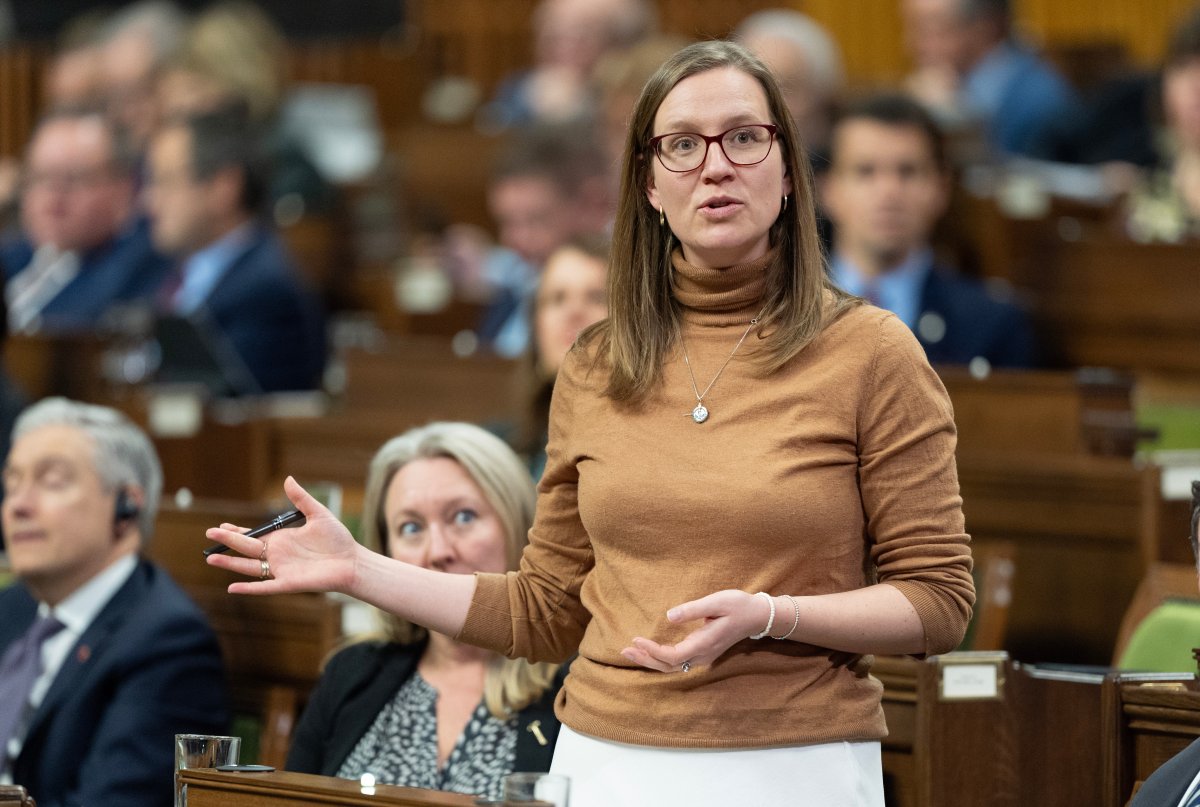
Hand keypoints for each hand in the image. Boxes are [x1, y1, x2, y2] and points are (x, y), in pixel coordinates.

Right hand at [205, 476, 361, 594]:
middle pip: (246, 549)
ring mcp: (281, 570)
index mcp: (282, 539)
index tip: (220, 527)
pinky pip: (264, 587)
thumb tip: (288, 479)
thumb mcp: (319, 514)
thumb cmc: (338, 540)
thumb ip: (301, 499)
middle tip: (209, 535)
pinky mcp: (288, 583)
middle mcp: (277, 555)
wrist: (352, 561)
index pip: (253, 536)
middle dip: (228, 542)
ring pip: (249, 567)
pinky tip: (232, 588)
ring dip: (230, 564)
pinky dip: (249, 588)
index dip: (236, 532)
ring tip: (210, 559)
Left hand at [620, 589, 771, 672]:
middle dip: (646, 659)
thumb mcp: (717, 602)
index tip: (636, 639)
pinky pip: (679, 662)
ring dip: (652, 661)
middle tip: (625, 650)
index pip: (672, 655)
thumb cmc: (738, 606)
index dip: (652, 650)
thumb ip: (693, 610)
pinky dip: (662, 659)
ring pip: (673, 666)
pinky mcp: (704, 653)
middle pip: (669, 666)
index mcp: (704, 643)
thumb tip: (669, 616)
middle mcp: (703, 655)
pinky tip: (650, 652)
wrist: (757, 616)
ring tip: (632, 652)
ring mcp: (704, 656)